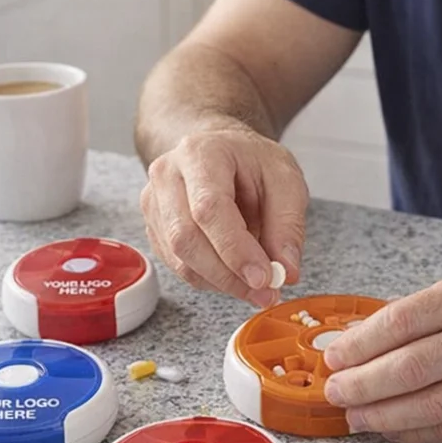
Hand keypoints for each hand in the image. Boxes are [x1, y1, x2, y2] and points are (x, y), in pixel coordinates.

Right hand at [140, 121, 309, 306]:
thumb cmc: (252, 161)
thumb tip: (286, 271)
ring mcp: (154, 202)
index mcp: (201, 153)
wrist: (223, 151)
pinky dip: (209, 278)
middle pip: (186, 237)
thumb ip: (288, 225)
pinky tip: (234, 273)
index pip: (209, 207)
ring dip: (221, 281)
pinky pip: (177, 266)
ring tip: (256, 285)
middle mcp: (167, 175)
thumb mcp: (286, 180)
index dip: (235, 249)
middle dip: (228, 274)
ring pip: (179, 258)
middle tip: (266, 291)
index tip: (263, 278)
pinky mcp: (154, 227)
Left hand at [322, 269, 441, 442]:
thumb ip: (428, 310)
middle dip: (362, 384)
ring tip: (355, 417)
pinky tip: (394, 430)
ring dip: (383, 416)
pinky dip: (418, 433)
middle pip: (408, 369)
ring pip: (428, 406)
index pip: (401, 322)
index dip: (361, 343)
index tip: (336, 355)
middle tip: (335, 392)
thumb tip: (372, 335)